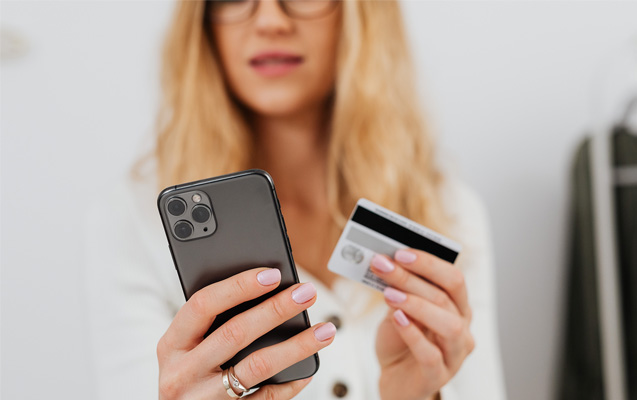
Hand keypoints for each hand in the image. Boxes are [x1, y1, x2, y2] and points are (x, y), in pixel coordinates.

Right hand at [157, 267, 335, 399]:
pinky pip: (267, 398)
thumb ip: (212, 324)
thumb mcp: (185, 349)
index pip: (203, 305)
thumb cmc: (188, 375)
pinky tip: (309, 369)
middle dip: (276, 309)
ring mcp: (203, 399)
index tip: (272, 274)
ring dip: (296, 345)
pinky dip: (291, 383)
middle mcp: (182, 372)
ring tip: (325, 330)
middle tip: (306, 293)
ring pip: (257, 366)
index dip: (238, 286)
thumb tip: (266, 287)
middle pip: (235, 332)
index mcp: (171, 345)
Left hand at [371, 249, 473, 399]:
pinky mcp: (438, 376)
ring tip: (389, 294)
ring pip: (449, 325)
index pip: (453, 278)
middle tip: (384, 265)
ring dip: (417, 304)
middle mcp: (462, 328)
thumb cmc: (399, 342)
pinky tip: (396, 318)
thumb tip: (386, 263)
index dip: (428, 262)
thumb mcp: (397, 310)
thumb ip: (398, 290)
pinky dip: (412, 333)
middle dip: (413, 278)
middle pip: (447, 297)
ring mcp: (454, 355)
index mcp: (457, 307)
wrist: (394, 380)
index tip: (400, 252)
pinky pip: (431, 354)